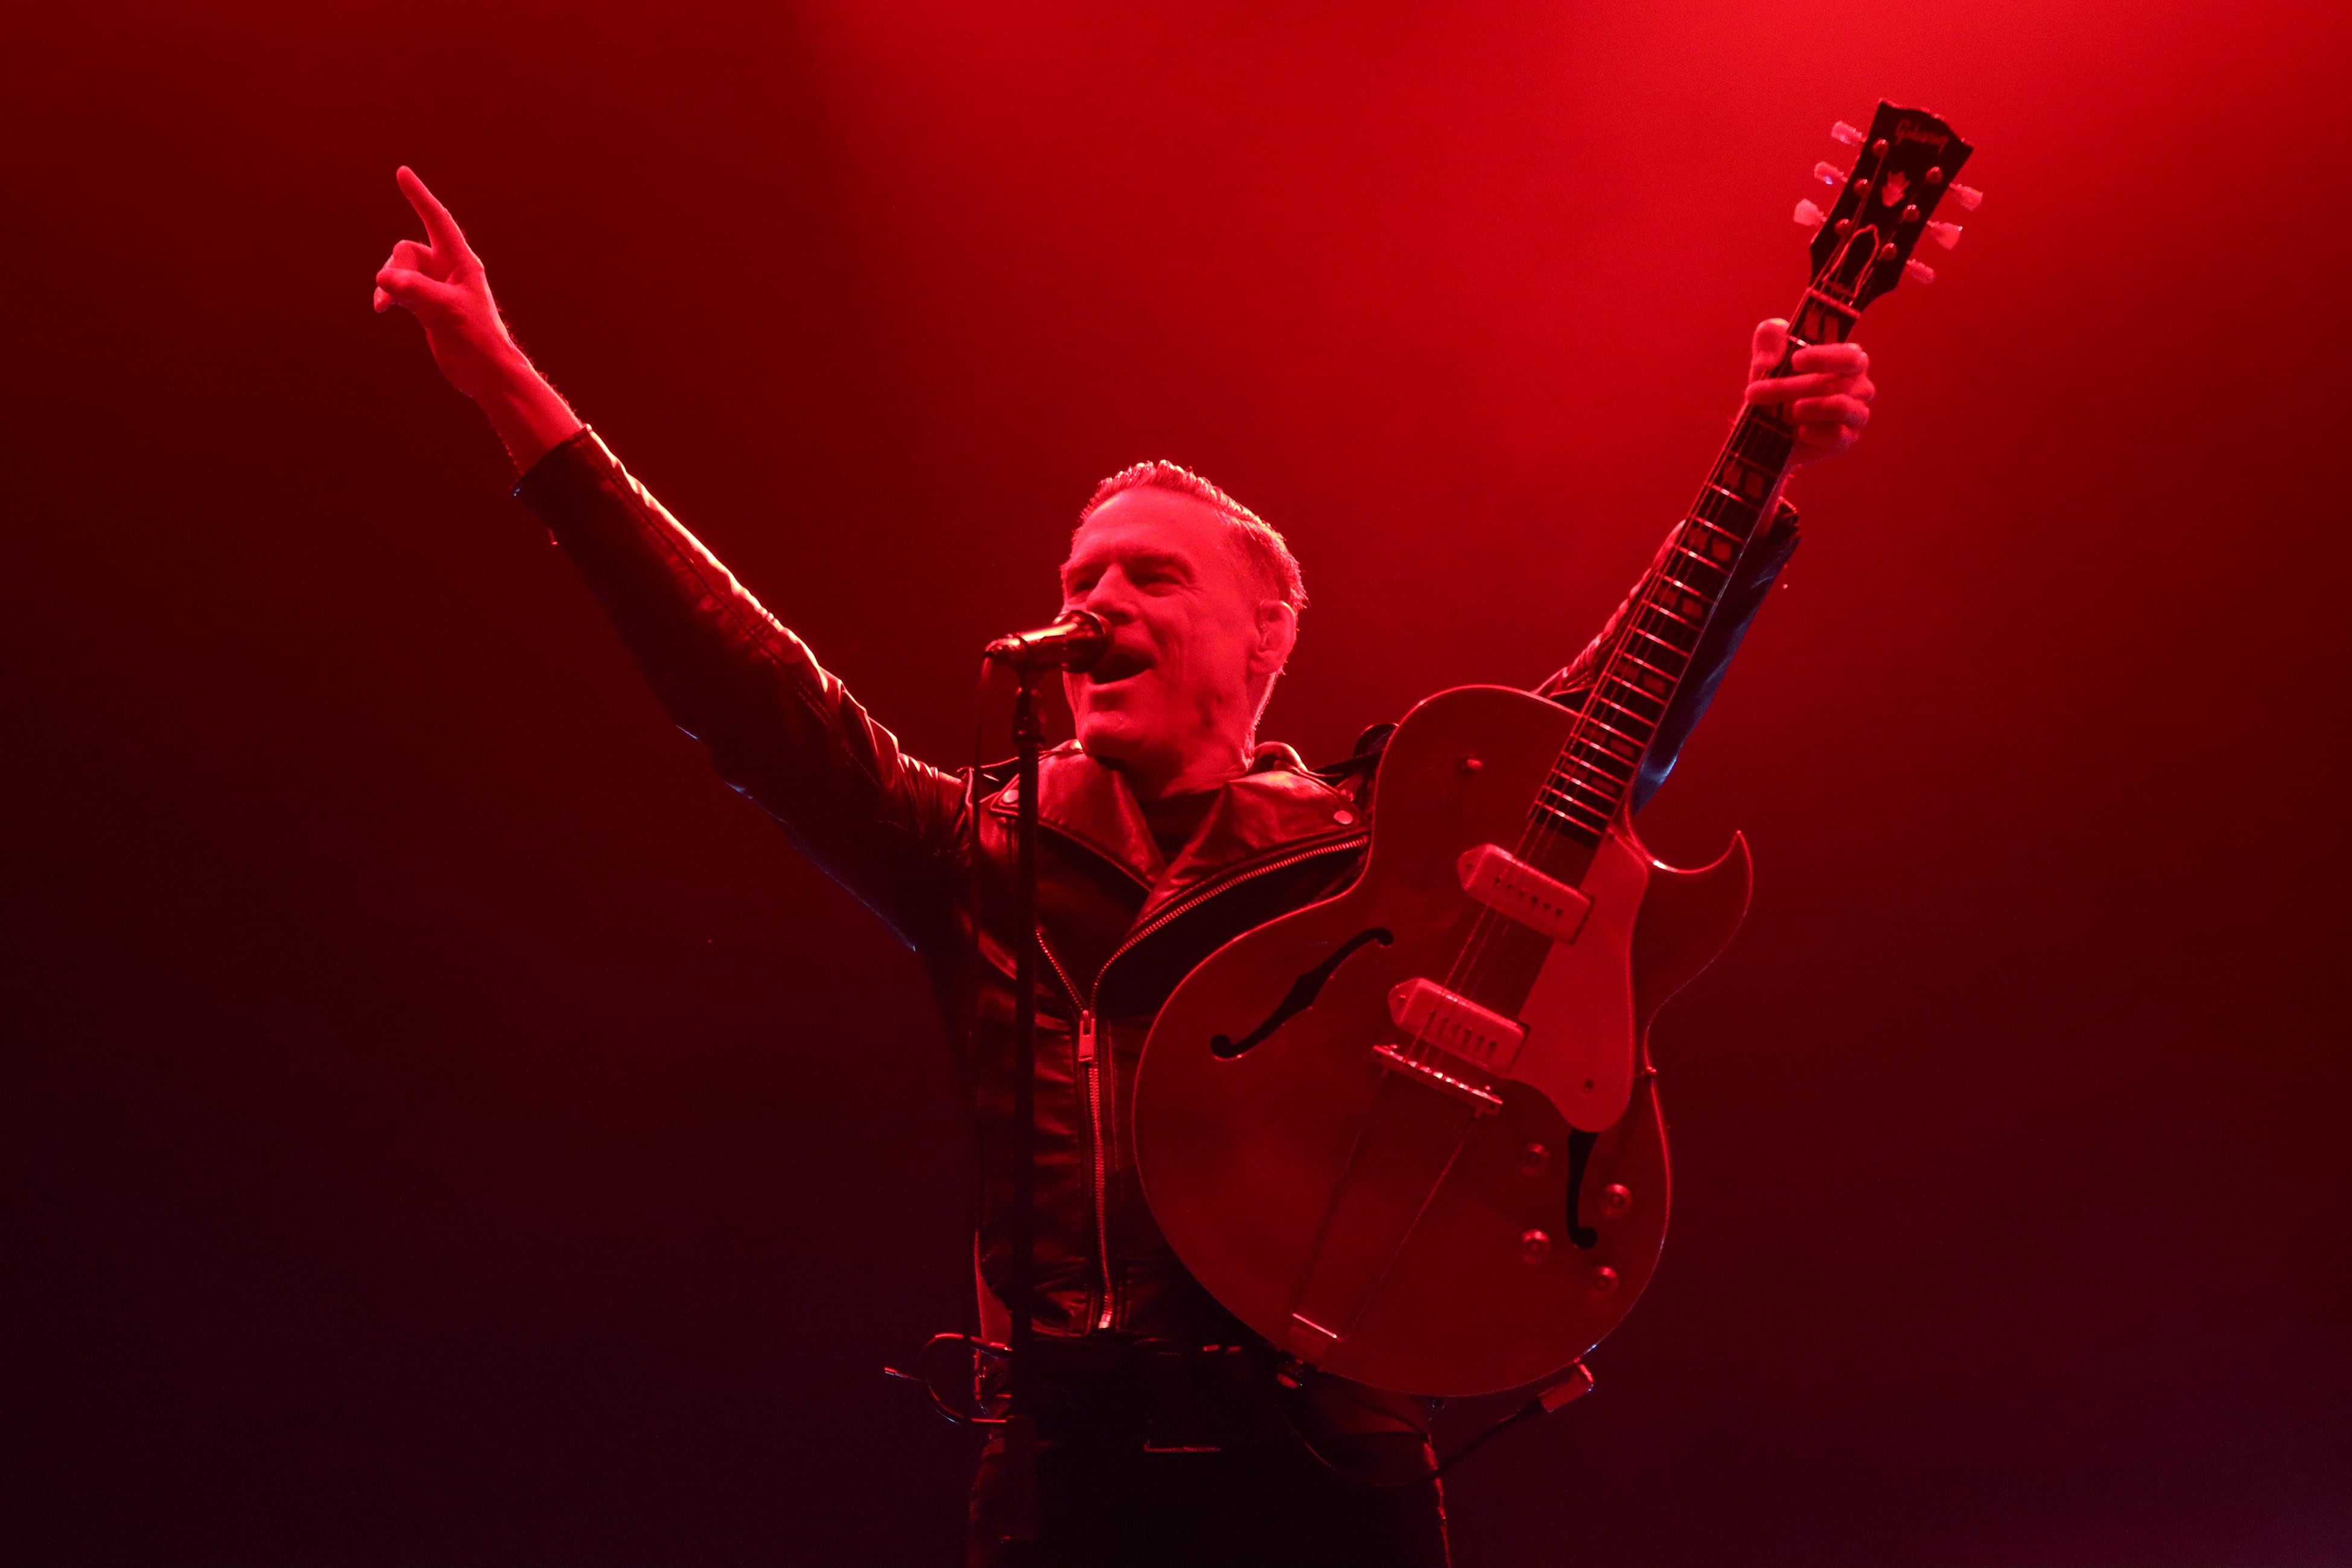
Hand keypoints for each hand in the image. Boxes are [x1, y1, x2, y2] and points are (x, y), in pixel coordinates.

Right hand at [373, 166, 578, 469]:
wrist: (485, 372)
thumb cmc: (476, 339)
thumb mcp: (446, 311)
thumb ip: (415, 291)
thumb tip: (383, 279)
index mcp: (462, 263)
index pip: (437, 220)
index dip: (420, 196)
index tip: (402, 173)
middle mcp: (448, 270)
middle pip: (408, 252)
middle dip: (396, 268)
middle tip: (393, 292)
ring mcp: (436, 287)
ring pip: (400, 270)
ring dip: (388, 284)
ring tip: (383, 305)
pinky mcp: (426, 305)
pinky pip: (399, 289)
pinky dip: (388, 295)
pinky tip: (381, 309)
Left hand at [1742, 318, 1873, 463]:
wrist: (1769, 434)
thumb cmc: (1776, 390)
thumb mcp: (1766, 362)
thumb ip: (1770, 339)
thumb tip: (1774, 333)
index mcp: (1847, 359)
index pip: (1847, 355)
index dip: (1823, 357)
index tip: (1795, 360)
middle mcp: (1859, 385)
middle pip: (1833, 382)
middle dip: (1790, 386)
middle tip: (1754, 392)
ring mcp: (1856, 413)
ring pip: (1839, 406)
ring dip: (1805, 408)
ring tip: (1783, 413)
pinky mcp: (1847, 439)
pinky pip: (1838, 435)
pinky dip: (1815, 433)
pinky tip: (1799, 432)